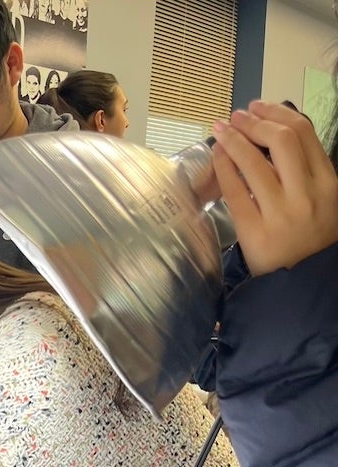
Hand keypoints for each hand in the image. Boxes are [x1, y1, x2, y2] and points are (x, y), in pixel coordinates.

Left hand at [211, 100, 337, 275]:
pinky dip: (222, 168)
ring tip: (221, 130)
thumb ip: (304, 170)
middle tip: (236, 117)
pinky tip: (216, 156)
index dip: (277, 113)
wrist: (302, 283)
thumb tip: (271, 134)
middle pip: (281, 140)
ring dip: (233, 139)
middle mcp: (306, 194)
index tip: (258, 107)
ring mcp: (280, 213)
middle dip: (254, 122)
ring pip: (253, 162)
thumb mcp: (321, 200)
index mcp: (328, 183)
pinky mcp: (254, 231)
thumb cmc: (309, 238)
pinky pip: (234, 191)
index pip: (304, 133)